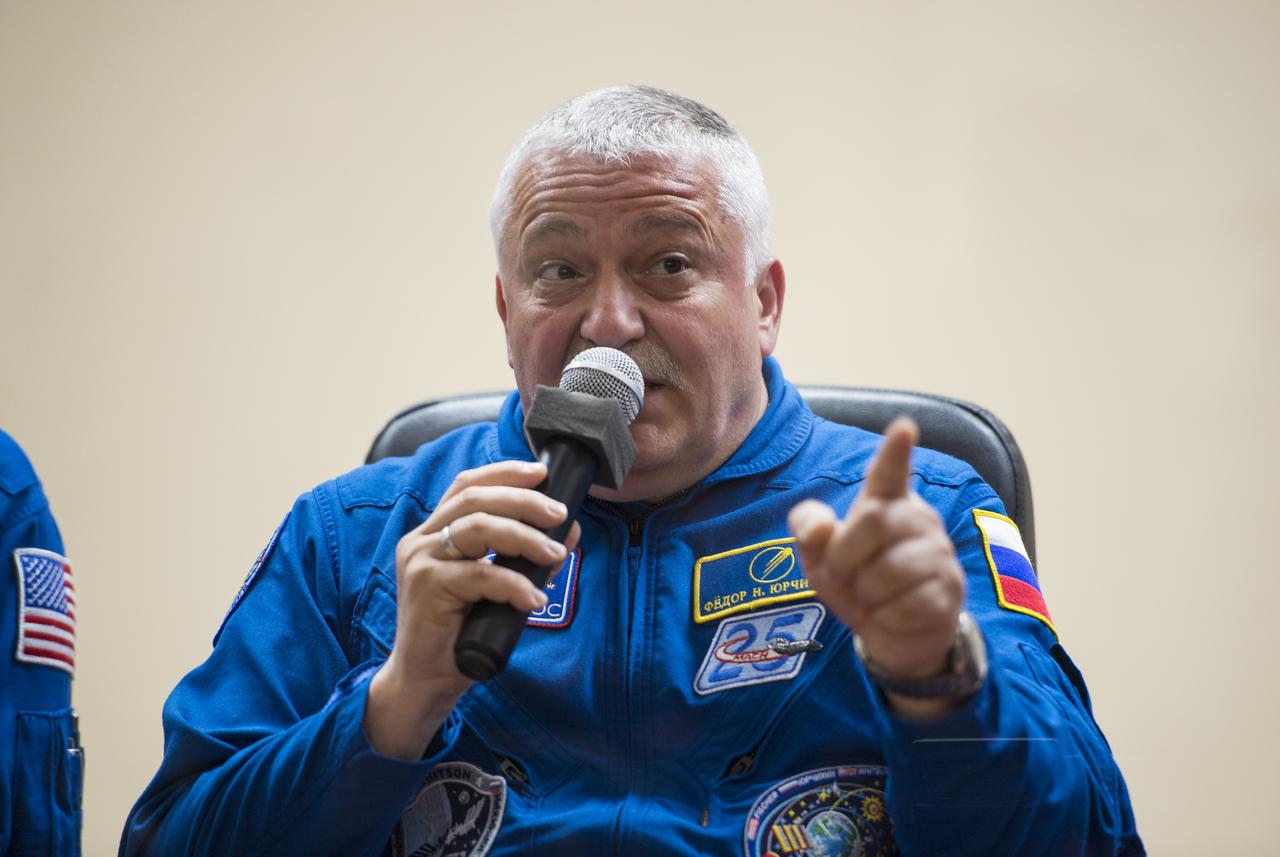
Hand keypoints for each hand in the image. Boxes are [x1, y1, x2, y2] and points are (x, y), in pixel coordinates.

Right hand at [364, 460, 579, 758]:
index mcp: (434, 531)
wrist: (425, 680)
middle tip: (559, 513)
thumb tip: (568, 530)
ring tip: (554, 553)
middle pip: (476, 499)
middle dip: (523, 501)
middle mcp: (422, 539)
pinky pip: (480, 575)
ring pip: (478, 528)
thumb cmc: (461, 633)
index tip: (541, 471)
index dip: (504, 473)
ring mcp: (421, 560)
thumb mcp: (497, 588)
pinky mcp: (426, 586)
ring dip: (524, 537)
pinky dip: (514, 584)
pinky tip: (534, 600)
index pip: (467, 486)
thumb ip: (523, 557)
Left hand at [788, 417, 965, 714]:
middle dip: (844, 557)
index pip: (889, 473)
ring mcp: (939, 554)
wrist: (896, 635)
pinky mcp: (950, 590)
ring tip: (873, 597)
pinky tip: (893, 614)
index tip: (903, 427)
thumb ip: (807, 530)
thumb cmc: (858, 582)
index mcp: (886, 503)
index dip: (894, 452)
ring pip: (888, 571)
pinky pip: (905, 605)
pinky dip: (886, 618)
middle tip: (844, 576)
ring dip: (866, 594)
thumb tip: (819, 527)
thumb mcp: (820, 557)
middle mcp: (918, 520)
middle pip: (872, 521)